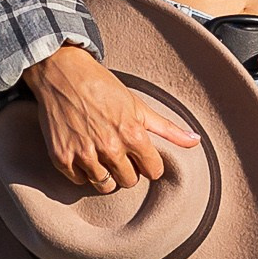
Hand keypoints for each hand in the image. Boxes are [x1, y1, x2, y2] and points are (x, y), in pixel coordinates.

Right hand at [23, 46, 200, 193]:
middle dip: (128, 170)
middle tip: (119, 152)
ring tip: (101, 154)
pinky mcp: (61, 158)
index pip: (154, 171)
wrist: (61, 72)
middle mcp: (109, 147)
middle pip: (129, 181)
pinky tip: (83, 152)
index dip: (149, 163)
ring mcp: (84, 154)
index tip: (141, 154)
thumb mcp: (138, 105)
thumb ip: (168, 128)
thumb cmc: (103, 86)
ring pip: (105, 186)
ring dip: (106, 173)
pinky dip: (82, 171)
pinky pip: (80, 180)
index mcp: (132, 134)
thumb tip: (196, 141)